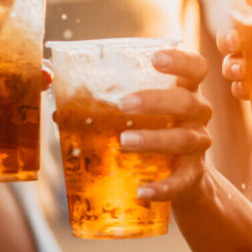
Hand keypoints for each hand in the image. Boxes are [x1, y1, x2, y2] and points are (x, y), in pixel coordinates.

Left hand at [117, 49, 211, 200]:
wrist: (184, 176)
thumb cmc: (154, 130)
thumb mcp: (141, 112)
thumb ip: (108, 100)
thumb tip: (52, 97)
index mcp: (186, 90)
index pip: (195, 68)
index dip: (179, 61)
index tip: (155, 59)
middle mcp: (198, 115)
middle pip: (187, 102)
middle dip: (155, 101)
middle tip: (123, 104)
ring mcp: (198, 144)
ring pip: (184, 139)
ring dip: (154, 139)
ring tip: (123, 141)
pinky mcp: (194, 174)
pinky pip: (182, 180)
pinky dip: (163, 187)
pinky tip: (142, 192)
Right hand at [217, 0, 251, 99]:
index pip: (250, 21)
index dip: (235, 24)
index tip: (233, 31)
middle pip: (238, 47)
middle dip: (228, 49)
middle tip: (235, 52)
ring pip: (240, 74)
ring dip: (234, 73)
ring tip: (242, 77)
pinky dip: (246, 94)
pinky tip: (250, 94)